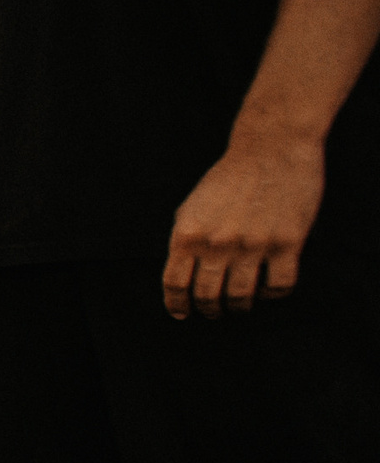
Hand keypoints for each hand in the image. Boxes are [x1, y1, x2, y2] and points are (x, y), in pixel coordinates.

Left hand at [162, 138, 324, 317]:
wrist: (270, 148)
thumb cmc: (229, 177)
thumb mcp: (192, 206)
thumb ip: (184, 239)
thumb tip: (179, 275)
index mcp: (188, 234)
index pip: (174, 284)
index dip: (176, 305)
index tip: (181, 314)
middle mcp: (217, 243)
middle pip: (206, 295)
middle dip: (208, 310)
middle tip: (214, 312)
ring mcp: (253, 244)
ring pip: (240, 296)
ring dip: (238, 307)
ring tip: (239, 305)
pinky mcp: (287, 242)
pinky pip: (279, 286)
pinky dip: (272, 295)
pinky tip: (268, 290)